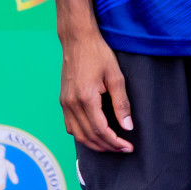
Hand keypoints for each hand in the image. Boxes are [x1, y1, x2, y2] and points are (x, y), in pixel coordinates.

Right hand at [60, 29, 134, 152]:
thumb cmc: (99, 54)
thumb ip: (121, 103)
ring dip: (94, 144)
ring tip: (111, 146)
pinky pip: (70, 126)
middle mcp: (72, 104)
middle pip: (89, 136)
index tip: (128, 147)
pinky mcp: (63, 101)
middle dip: (107, 146)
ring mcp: (65, 103)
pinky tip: (93, 136)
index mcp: (86, 98)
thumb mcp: (116, 76)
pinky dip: (82, 136)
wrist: (78, 40)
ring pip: (77, 135)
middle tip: (123, 149)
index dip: (115, 142)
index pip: (101, 130)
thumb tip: (128, 127)